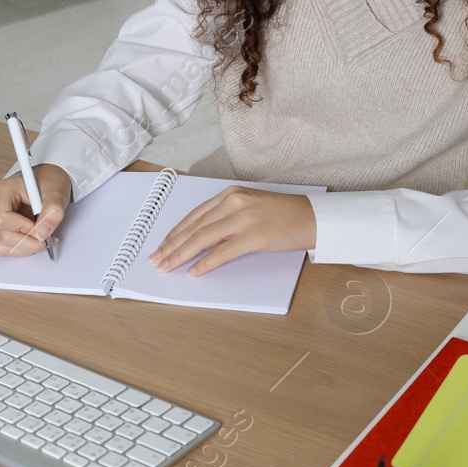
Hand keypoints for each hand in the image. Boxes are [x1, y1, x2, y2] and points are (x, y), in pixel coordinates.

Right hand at [0, 163, 71, 256]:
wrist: (48, 185)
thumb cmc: (48, 183)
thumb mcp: (56, 193)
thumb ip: (53, 212)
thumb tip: (43, 233)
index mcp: (2, 191)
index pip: (1, 218)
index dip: (23, 228)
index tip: (40, 226)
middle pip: (2, 235)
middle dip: (29, 241)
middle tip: (47, 235)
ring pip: (2, 246)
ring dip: (26, 247)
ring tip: (41, 234)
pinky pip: (5, 248)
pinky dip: (23, 248)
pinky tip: (33, 237)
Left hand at [147, 186, 315, 276]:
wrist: (311, 217)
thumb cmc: (282, 215)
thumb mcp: (250, 206)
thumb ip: (227, 216)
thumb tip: (201, 238)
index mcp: (230, 194)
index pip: (194, 215)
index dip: (175, 232)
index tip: (162, 245)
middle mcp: (233, 202)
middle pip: (193, 228)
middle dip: (171, 246)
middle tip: (156, 259)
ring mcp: (242, 219)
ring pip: (202, 239)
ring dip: (181, 255)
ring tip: (167, 267)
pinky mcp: (253, 236)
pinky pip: (222, 252)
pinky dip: (205, 264)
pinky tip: (193, 272)